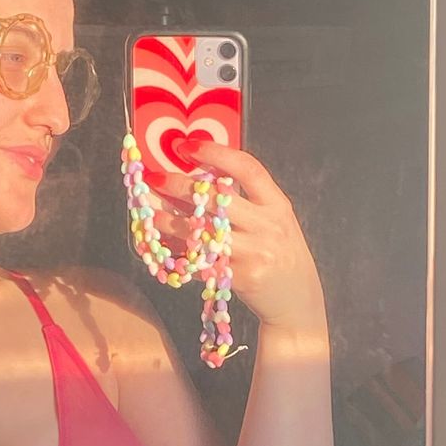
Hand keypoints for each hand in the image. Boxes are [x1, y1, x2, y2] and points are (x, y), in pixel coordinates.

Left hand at [145, 139, 325, 329]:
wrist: (297, 300)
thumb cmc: (280, 254)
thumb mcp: (274, 219)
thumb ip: (246, 199)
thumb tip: (198, 175)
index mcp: (277, 204)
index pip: (247, 169)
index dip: (215, 153)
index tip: (186, 145)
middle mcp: (268, 226)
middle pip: (217, 199)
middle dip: (178, 186)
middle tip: (153, 178)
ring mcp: (255, 253)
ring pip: (202, 233)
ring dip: (169, 222)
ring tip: (148, 214)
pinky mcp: (240, 278)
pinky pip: (201, 262)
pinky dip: (178, 253)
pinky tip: (161, 246)